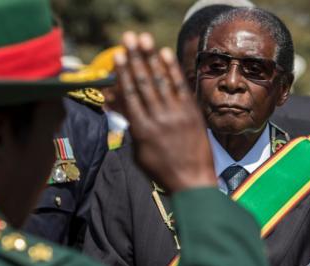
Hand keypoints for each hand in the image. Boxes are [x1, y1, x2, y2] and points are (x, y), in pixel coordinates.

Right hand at [113, 32, 216, 192]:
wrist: (192, 182)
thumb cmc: (161, 170)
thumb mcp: (138, 152)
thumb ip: (129, 127)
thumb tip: (117, 105)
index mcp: (141, 130)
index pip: (130, 95)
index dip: (124, 73)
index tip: (118, 55)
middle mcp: (158, 119)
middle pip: (143, 82)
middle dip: (135, 58)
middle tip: (128, 38)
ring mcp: (177, 115)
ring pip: (161, 81)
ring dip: (151, 57)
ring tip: (144, 39)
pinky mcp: (192, 113)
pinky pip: (181, 87)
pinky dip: (172, 70)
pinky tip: (165, 54)